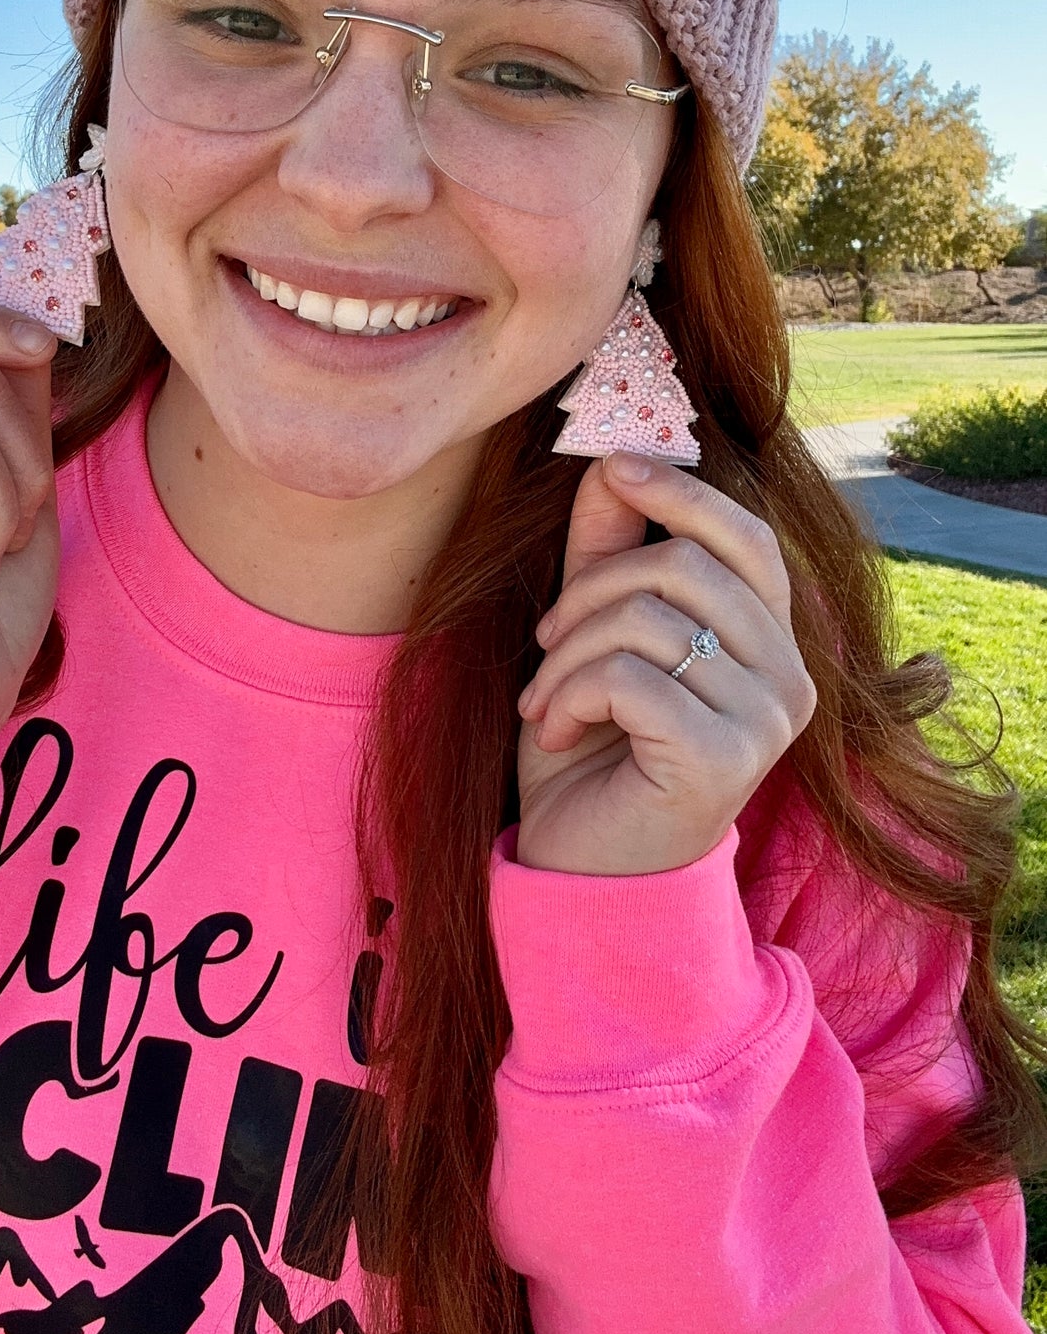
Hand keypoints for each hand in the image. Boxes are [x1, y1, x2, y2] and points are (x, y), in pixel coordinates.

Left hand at [515, 452, 815, 875]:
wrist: (583, 870)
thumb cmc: (594, 752)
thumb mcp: (592, 637)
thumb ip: (606, 553)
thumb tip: (608, 463)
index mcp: (772, 643)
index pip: (745, 536)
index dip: (680, 491)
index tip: (613, 465)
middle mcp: (790, 679)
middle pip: (684, 566)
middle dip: (589, 590)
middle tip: (545, 640)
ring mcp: (767, 722)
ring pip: (647, 619)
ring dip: (566, 654)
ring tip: (544, 699)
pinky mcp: (725, 760)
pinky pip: (630, 678)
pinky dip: (567, 695)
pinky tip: (554, 731)